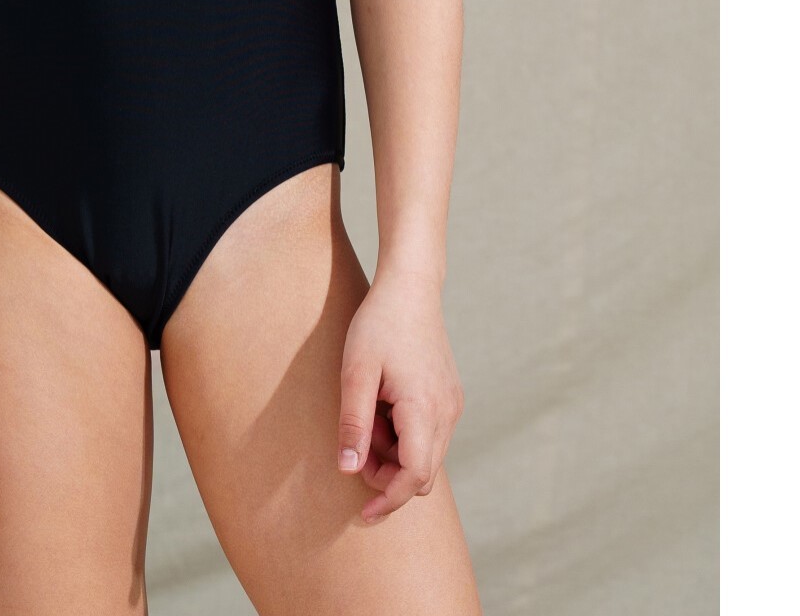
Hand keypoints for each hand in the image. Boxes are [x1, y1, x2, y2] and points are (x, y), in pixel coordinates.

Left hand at [336, 264, 464, 523]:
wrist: (410, 286)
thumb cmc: (379, 324)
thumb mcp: (356, 372)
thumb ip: (353, 423)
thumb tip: (348, 470)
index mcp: (425, 411)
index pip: (414, 478)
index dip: (388, 500)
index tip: (363, 513)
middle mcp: (447, 413)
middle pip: (422, 473)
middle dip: (388, 475)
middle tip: (356, 447)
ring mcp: (452, 404)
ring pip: (426, 454)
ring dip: (394, 452)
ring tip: (368, 412)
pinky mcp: (449, 394)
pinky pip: (429, 433)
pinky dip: (405, 434)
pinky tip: (382, 404)